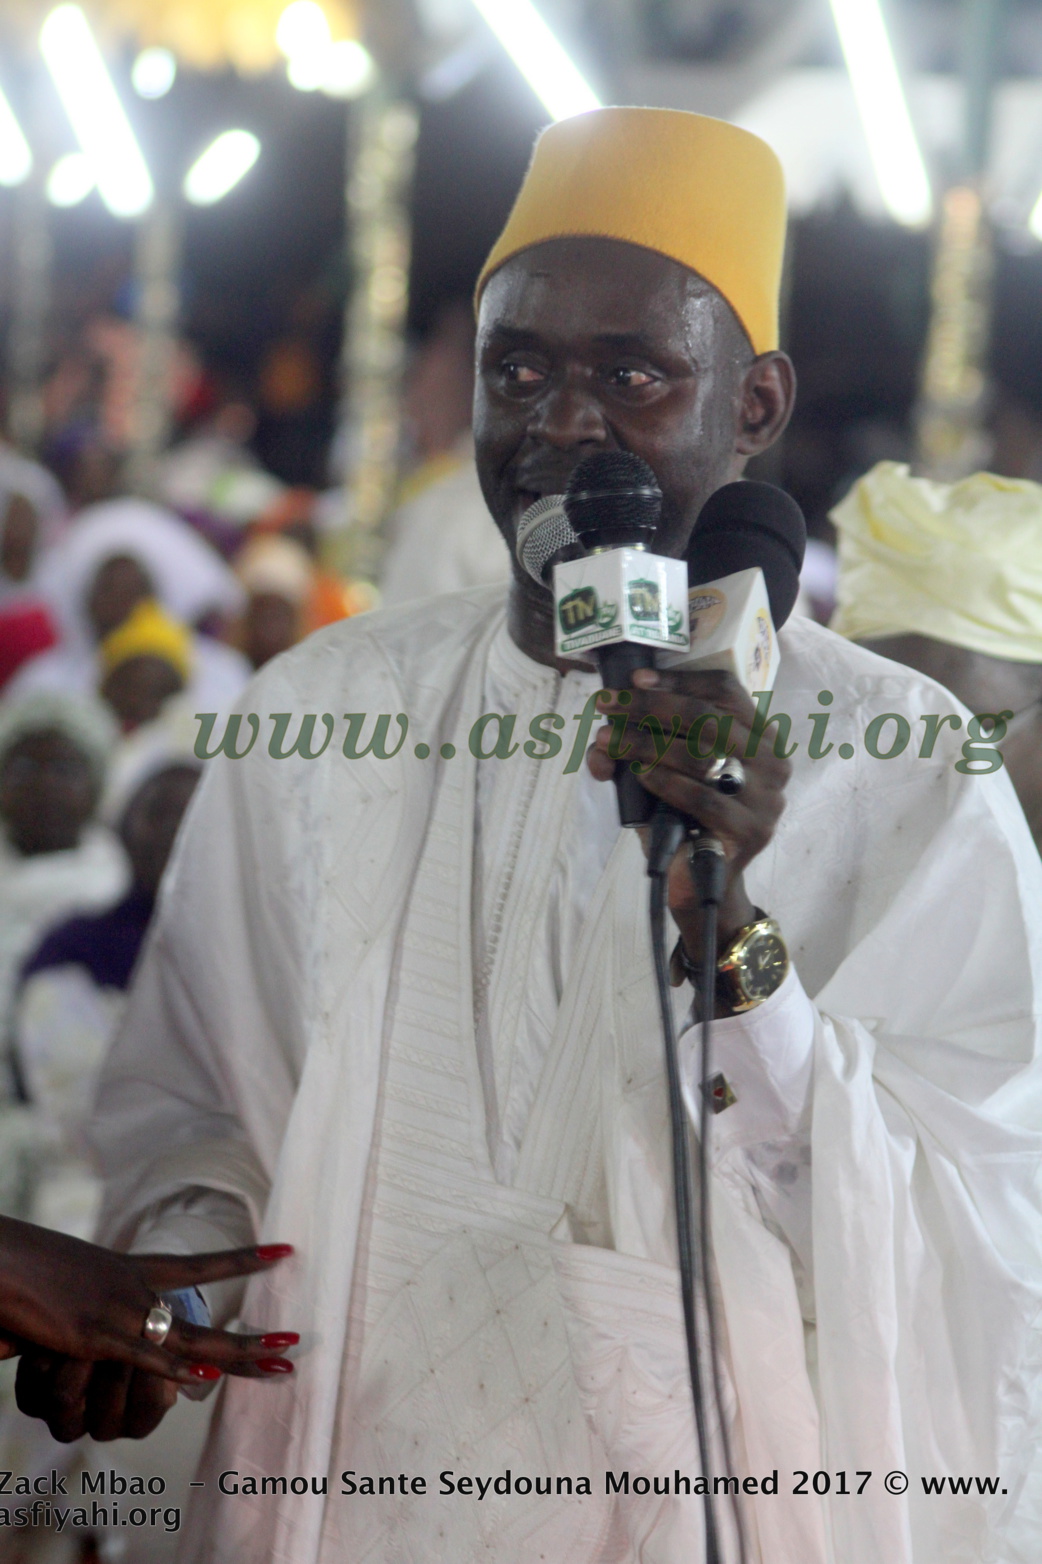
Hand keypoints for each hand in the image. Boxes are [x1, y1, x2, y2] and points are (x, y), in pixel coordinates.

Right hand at [0, 1218, 297, 1440]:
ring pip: (187, 1339)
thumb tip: (46, 1335)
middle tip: (295, 1341)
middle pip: (202, 1312)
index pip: (195, 1266)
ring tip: (280, 1362)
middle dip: (247, 1335)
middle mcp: (132, 1287)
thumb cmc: (17, 1269)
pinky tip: (206, 1380)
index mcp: (127, 1271)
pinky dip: (176, 1368)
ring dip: (235, 1354)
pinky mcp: (93, 1333)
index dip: (241, 1261)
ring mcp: (117, 1310)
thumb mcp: (59, 1287)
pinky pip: (144, 1355)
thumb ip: (71, 1310)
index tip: (285, 1252)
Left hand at [587, 668, 789, 972]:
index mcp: (760, 736)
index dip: (680, 681)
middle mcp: (773, 762)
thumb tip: (600, 743)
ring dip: (648, 743)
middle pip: (710, 717)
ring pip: (704, 755)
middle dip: (651, 707)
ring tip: (609, 741)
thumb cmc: (681, 817)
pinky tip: (639, 774)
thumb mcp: (661, 771)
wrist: (700, 883)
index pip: (727, 691)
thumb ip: (637, 747)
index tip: (636, 680)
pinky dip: (666, 781)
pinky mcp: (753, 832)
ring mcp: (768, 799)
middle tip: (608, 705)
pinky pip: (704, 798)